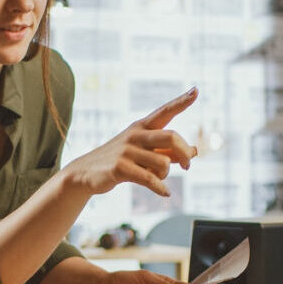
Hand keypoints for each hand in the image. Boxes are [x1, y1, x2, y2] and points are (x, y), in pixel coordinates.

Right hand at [62, 88, 197, 197]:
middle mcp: (135, 135)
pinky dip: (161, 188)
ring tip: (159, 179)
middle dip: (185, 152)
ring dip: (166, 174)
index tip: (196, 90)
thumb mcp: (144, 152)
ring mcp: (127, 151)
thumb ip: (168, 150)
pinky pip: (150, 179)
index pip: (165, 111)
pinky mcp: (120, 168)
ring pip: (163, 162)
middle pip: (171, 136)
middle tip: (187, 165)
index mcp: (142, 126)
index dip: (181, 102)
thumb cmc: (120, 160)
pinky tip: (165, 193)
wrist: (86, 173)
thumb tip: (194, 152)